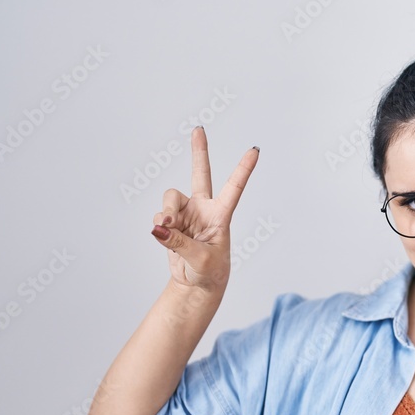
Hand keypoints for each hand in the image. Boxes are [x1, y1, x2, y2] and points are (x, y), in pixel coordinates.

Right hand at [150, 126, 258, 292]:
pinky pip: (161, 216)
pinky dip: (160, 226)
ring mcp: (187, 214)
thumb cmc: (210, 272)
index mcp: (221, 216)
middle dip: (199, 151)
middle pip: (201, 174)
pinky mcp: (172, 223)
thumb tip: (159, 227)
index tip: (255, 150)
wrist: (196, 285)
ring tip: (169, 228)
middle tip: (198, 129)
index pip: (234, 188)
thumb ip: (180, 242)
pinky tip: (165, 236)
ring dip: (168, 212)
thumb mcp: (201, 259)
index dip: (244, 169)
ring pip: (171, 198)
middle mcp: (204, 209)